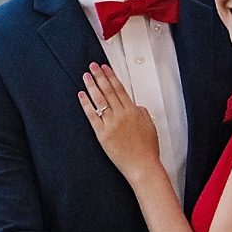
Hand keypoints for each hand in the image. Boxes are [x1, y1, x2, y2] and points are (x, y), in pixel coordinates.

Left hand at [78, 62, 160, 182]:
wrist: (142, 166)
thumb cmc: (147, 148)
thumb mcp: (150, 125)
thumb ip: (141, 112)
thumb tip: (134, 104)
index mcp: (133, 111)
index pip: (119, 89)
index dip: (111, 76)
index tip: (105, 67)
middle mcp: (121, 115)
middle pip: (108, 91)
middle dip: (99, 76)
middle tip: (92, 66)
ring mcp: (111, 124)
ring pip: (99, 100)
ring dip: (91, 86)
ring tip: (86, 76)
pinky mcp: (102, 134)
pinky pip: (91, 116)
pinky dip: (86, 104)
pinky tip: (81, 95)